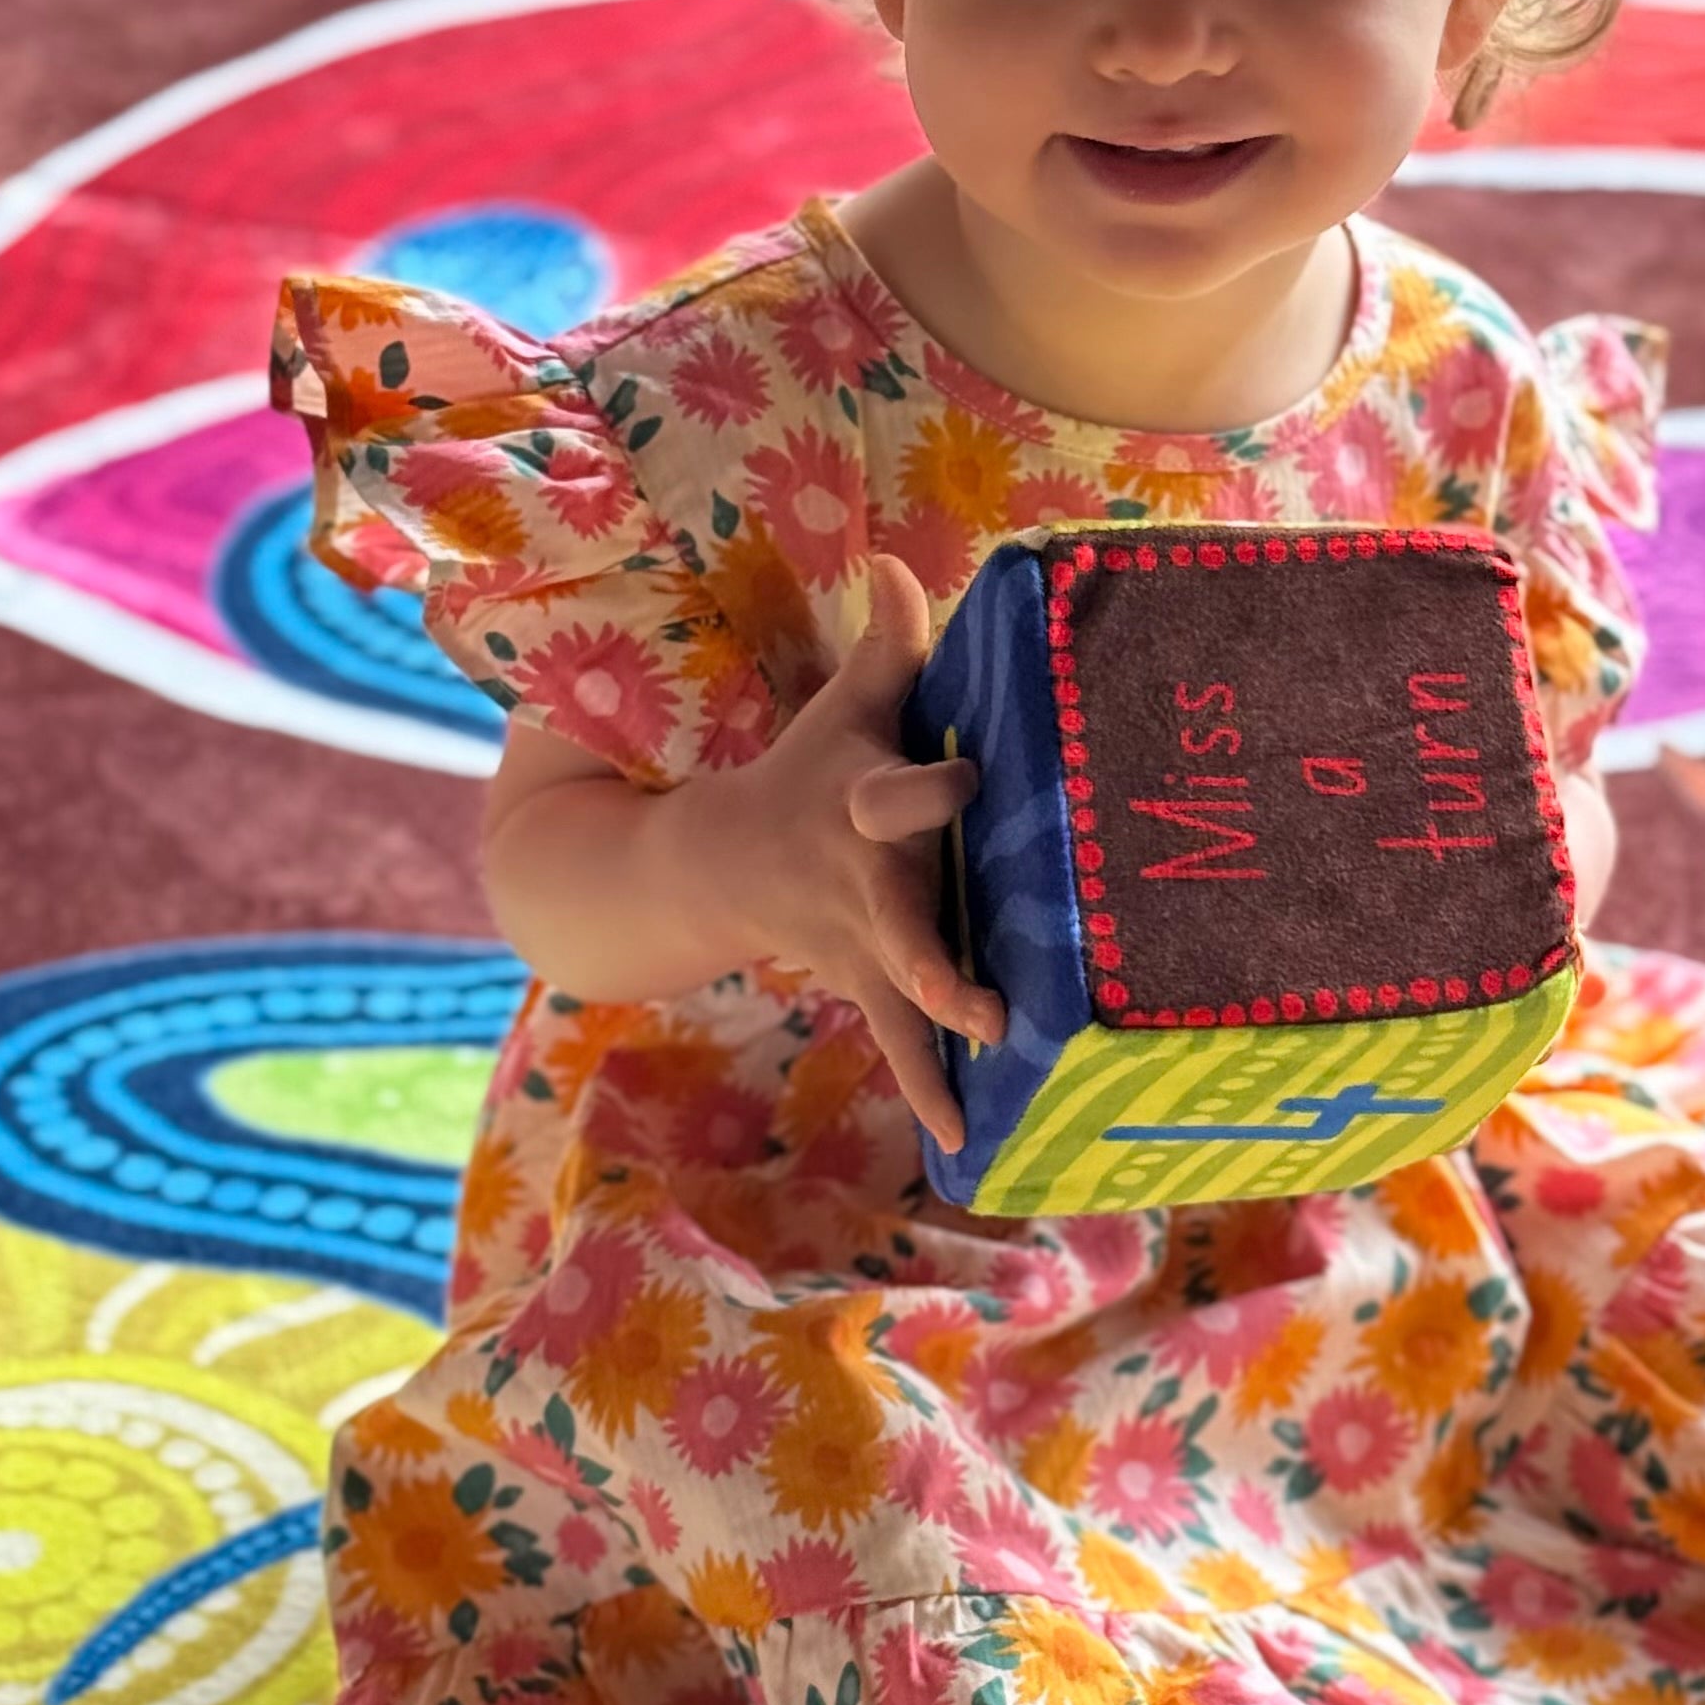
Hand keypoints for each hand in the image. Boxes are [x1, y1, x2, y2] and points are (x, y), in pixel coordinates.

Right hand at [671, 555, 1006, 1148]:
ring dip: (942, 1041)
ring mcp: (864, 947)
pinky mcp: (868, 988)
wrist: (719, 862)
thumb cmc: (812, 771)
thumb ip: (887, 643)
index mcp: (863, 807)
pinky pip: (902, 1047)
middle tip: (984, 1007)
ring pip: (905, 999)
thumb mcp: (846, 708)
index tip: (963, 780)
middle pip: (902, 926)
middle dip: (937, 966)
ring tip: (985, 1080)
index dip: (931, 785)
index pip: (899, 793)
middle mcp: (864, 885)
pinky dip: (933, 1093)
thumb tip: (898, 557)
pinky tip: (967, 1147)